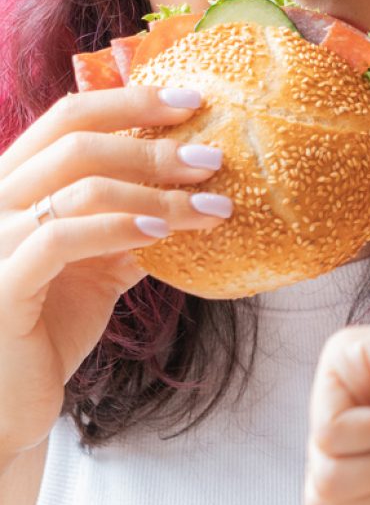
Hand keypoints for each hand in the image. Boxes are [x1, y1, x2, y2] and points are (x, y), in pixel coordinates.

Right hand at [0, 85, 226, 456]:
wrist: (8, 403)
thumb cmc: (49, 326)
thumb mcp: (98, 263)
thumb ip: (133, 223)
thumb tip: (197, 190)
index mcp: (14, 184)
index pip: (69, 117)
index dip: (132, 100)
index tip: (191, 101)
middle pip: (78, 143)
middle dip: (155, 146)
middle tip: (213, 159)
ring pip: (80, 188)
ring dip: (156, 192)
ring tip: (211, 204)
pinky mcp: (0, 286)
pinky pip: (60, 239)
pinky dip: (118, 227)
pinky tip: (163, 231)